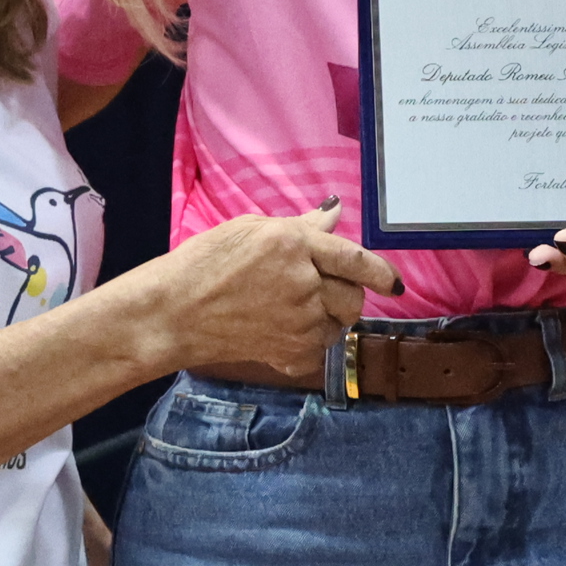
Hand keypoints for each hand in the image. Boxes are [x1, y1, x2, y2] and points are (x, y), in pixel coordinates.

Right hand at [135, 202, 398, 367]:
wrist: (171, 312)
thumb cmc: (203, 264)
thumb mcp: (250, 230)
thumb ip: (301, 227)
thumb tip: (334, 212)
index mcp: (295, 244)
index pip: (355, 259)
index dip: (381, 272)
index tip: (393, 282)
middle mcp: (304, 282)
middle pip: (352, 296)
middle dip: (345, 295)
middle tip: (318, 292)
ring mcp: (299, 320)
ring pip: (338, 324)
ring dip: (326, 319)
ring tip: (289, 310)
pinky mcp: (290, 352)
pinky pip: (319, 350)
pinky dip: (307, 344)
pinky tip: (279, 332)